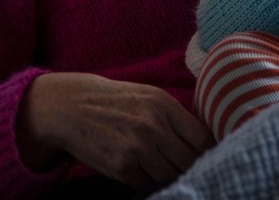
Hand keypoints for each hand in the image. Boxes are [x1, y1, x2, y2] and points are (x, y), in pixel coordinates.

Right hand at [17, 72, 213, 187]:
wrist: (71, 107)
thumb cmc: (115, 101)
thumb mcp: (148, 96)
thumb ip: (175, 117)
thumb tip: (206, 143)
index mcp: (163, 104)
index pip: (202, 138)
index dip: (207, 151)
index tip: (207, 154)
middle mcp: (152, 126)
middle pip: (189, 161)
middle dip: (189, 166)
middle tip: (182, 164)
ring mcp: (137, 148)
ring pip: (170, 175)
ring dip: (167, 174)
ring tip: (157, 163)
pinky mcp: (121, 167)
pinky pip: (146, 183)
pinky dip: (145, 178)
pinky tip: (136, 166)